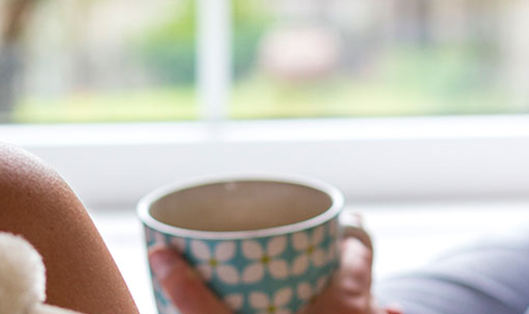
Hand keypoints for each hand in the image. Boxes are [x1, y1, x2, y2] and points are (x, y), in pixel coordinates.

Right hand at [147, 216, 401, 313]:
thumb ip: (195, 298)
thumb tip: (161, 254)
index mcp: (349, 300)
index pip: (358, 247)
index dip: (346, 231)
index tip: (333, 224)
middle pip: (367, 280)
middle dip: (348, 270)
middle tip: (321, 263)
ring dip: (363, 306)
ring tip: (342, 302)